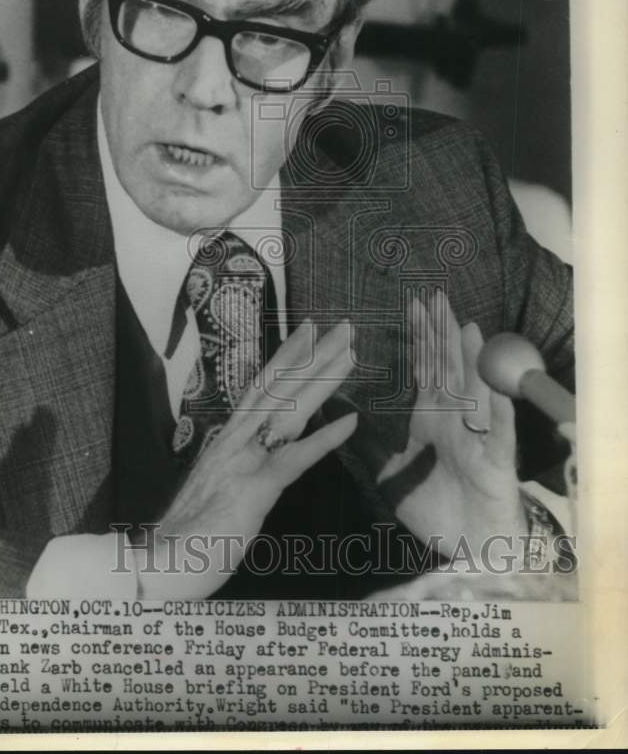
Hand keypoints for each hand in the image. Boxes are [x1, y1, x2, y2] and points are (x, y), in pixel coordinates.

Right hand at [134, 319, 356, 598]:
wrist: (162, 564)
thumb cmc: (192, 533)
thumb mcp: (220, 488)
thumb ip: (241, 464)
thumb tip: (265, 452)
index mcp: (229, 438)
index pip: (263, 387)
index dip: (288, 356)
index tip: (310, 330)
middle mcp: (234, 439)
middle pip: (279, 385)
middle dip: (314, 353)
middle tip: (345, 326)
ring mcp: (243, 460)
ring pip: (288, 408)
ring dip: (323, 379)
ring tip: (350, 355)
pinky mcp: (254, 489)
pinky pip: (296, 458)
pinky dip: (325, 438)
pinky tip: (351, 422)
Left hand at [376, 291, 525, 563]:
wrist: (466, 547)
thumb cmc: (434, 506)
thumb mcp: (392, 471)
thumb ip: (373, 442)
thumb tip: (342, 416)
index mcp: (432, 417)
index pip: (427, 368)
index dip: (422, 337)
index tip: (415, 304)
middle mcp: (456, 420)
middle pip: (450, 369)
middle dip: (444, 333)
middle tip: (438, 296)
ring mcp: (478, 437)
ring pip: (476, 392)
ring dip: (473, 361)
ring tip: (468, 329)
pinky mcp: (495, 463)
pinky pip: (498, 434)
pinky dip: (500, 412)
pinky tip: (500, 389)